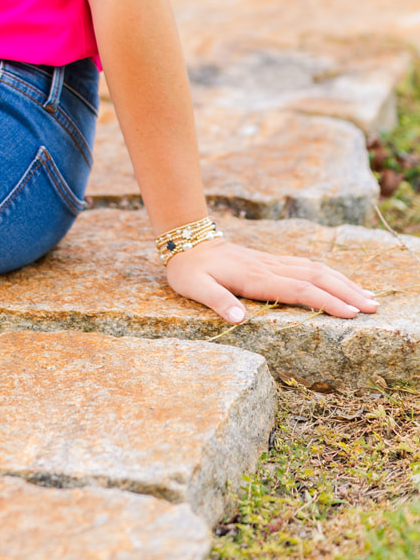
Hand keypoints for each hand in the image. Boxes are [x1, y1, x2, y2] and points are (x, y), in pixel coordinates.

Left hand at [164, 238, 379, 323]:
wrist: (186, 240)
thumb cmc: (190, 269)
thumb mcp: (194, 287)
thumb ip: (216, 302)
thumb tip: (238, 319)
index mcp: (255, 278)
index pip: (299, 290)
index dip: (326, 301)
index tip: (350, 313)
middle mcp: (269, 267)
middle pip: (315, 277)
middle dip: (346, 291)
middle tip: (373, 308)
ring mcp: (272, 262)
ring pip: (315, 269)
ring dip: (342, 282)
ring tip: (367, 297)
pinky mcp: (271, 261)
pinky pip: (306, 266)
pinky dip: (328, 275)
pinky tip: (340, 284)